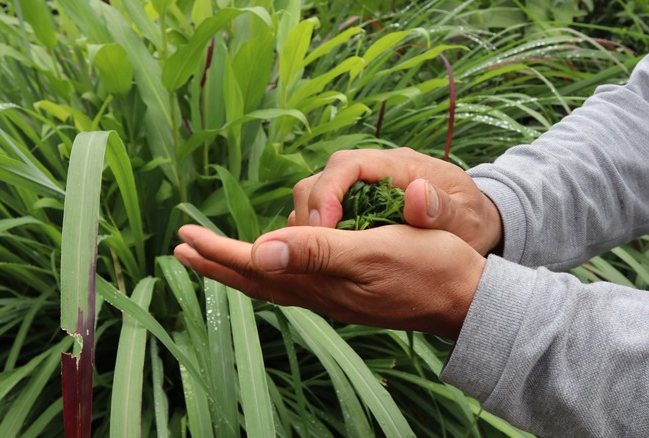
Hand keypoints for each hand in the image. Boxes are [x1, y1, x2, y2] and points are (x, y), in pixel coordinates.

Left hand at [174, 224, 485, 338]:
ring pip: (275, 281)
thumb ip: (317, 251)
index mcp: (321, 282)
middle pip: (258, 280)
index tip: (185, 239)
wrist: (465, 297)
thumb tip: (260, 250)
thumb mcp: (372, 252)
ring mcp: (336, 295)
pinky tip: (277, 265)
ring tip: (218, 256)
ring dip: (242, 267)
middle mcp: (321, 293)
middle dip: (219, 264)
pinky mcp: (352, 291)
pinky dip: (275, 270)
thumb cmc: (427, 268)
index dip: (220, 253)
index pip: (257, 266)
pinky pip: (298, 282)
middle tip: (184, 250)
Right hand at [290, 147, 502, 254]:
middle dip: (311, 211)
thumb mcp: (465, 220)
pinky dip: (315, 233)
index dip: (328, 192)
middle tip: (310, 250)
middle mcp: (374, 170)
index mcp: (399, 165)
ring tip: (312, 259)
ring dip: (309, 225)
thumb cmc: (471, 222)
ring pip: (317, 194)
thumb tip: (416, 192)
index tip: (323, 229)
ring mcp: (362, 187)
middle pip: (323, 177)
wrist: (475, 225)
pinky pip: (324, 213)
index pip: (348, 165)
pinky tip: (320, 259)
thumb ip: (443, 209)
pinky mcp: (356, 205)